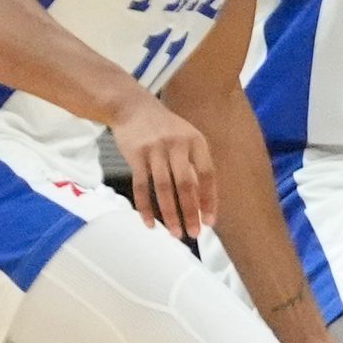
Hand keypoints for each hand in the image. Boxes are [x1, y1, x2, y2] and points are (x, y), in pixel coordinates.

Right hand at [112, 90, 216, 241]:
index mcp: (196, 142)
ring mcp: (156, 150)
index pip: (207, 175)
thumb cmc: (164, 129)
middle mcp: (178, 145)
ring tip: (176, 234)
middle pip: (186, 185)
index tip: (210, 221)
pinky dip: (146, 208)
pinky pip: (142, 187)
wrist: (133, 107)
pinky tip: (150, 224)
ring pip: (164, 189)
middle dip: (191, 212)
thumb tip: (203, 201)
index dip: (209, 200)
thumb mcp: (186, 139)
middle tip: (194, 233)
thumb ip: (194, 165)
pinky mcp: (136, 156)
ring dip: (171, 214)